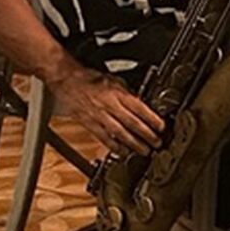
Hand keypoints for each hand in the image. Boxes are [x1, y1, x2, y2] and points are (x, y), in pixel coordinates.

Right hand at [47, 64, 163, 154]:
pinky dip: (113, 146)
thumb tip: (141, 102)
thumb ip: (128, 92)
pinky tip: (122, 152)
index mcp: (117, 94)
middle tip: (157, 143)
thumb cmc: (91, 79)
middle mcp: (109, 106)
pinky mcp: (89, 124)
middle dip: (146, 135)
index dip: (152, 119)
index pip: (139, 108)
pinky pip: (103, 137)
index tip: (161, 127)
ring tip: (144, 151)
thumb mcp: (115, 80)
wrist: (68, 81)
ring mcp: (98, 116)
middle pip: (131, 123)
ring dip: (133, 144)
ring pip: (119, 133)